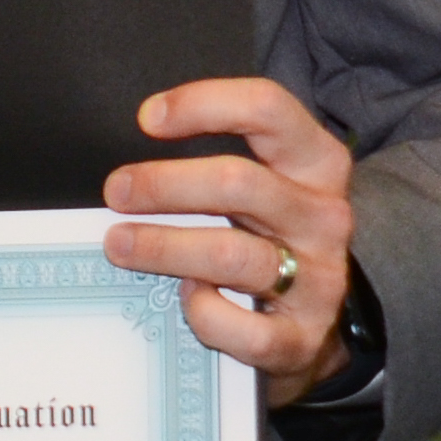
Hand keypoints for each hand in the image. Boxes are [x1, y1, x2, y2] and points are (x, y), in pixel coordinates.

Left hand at [103, 76, 356, 408]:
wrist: (313, 326)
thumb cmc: (267, 240)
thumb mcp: (259, 191)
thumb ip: (214, 168)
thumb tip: (129, 172)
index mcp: (317, 164)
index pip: (268, 109)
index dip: (203, 103)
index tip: (148, 119)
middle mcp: (323, 217)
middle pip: (238, 182)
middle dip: (164, 184)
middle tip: (117, 191)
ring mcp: (318, 279)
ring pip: (230, 253)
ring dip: (162, 247)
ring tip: (118, 244)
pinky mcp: (302, 337)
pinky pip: (241, 327)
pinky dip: (203, 313)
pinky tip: (186, 299)